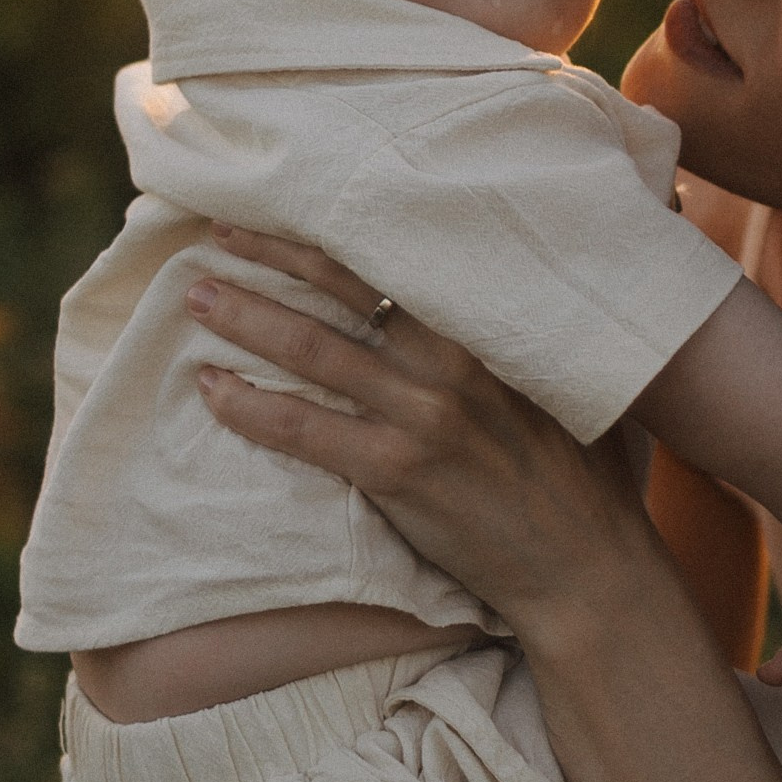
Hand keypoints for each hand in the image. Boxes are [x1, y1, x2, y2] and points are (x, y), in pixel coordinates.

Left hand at [182, 222, 652, 639]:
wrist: (584, 568)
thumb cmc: (581, 483)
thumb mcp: (563, 390)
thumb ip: (517, 344)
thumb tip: (511, 292)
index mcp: (485, 335)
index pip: (393, 266)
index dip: (330, 238)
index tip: (281, 213)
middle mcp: (450, 363)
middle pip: (341, 290)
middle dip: (270, 257)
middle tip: (212, 233)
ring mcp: (421, 416)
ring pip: (312, 350)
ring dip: (245, 318)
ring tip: (197, 295)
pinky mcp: (397, 471)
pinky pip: (303, 430)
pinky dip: (250, 406)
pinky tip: (211, 389)